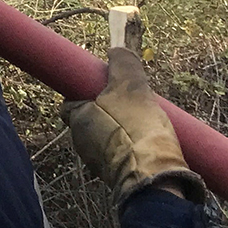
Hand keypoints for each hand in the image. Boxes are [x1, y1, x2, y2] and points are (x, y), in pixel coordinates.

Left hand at [60, 48, 206, 206]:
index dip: (90, 92)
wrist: (154, 177)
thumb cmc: (136, 129)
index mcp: (77, 119)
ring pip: (107, 137)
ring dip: (123, 130)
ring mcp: (97, 162)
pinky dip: (132, 148)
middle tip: (135, 105)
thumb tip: (116, 50)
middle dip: (110, 111)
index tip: (111, 88)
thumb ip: (122, 66)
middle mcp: (81, 142)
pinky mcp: (117, 176)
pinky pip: (122, 155)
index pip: (72, 101)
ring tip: (147, 124)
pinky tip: (150, 144)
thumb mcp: (130, 87)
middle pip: (92, 118)